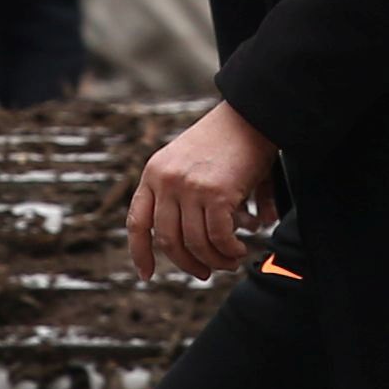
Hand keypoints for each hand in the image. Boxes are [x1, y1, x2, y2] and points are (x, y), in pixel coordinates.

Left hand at [129, 102, 280, 282]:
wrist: (251, 114)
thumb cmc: (225, 140)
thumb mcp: (188, 161)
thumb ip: (182, 196)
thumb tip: (194, 241)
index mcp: (154, 173)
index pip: (137, 222)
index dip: (140, 252)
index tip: (147, 274)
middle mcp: (166, 181)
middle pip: (168, 240)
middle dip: (187, 264)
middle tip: (203, 273)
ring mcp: (189, 187)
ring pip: (196, 243)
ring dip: (214, 261)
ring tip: (229, 262)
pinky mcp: (216, 193)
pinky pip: (219, 237)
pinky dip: (229, 251)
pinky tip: (240, 251)